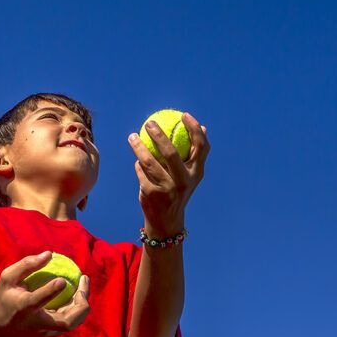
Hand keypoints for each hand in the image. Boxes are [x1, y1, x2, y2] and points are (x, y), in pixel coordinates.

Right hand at [0, 251, 90, 336]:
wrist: (2, 329)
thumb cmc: (6, 297)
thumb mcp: (8, 278)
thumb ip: (26, 265)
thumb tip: (49, 254)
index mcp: (23, 307)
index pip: (38, 300)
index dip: (51, 291)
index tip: (62, 280)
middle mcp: (37, 323)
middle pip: (66, 322)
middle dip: (81, 302)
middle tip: (84, 279)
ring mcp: (46, 332)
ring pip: (73, 322)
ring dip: (82, 302)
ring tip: (82, 283)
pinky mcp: (52, 334)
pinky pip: (71, 321)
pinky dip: (78, 307)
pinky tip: (77, 293)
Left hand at [127, 112, 209, 232]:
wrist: (167, 221)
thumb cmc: (178, 189)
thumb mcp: (189, 174)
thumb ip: (193, 154)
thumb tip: (203, 127)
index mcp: (196, 173)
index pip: (200, 147)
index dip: (194, 129)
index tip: (184, 115)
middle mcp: (184, 181)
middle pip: (171, 153)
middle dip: (159, 135)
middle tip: (149, 123)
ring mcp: (168, 189)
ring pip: (149, 162)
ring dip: (139, 147)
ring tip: (133, 136)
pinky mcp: (152, 194)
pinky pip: (141, 172)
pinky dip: (138, 165)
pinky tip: (136, 159)